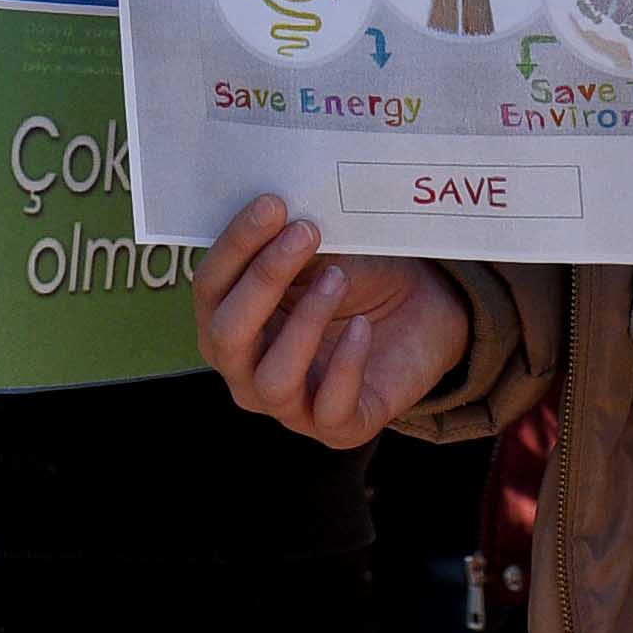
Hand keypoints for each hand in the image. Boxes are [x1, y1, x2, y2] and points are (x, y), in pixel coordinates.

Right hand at [192, 195, 470, 447]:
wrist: (420, 309)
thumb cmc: (356, 276)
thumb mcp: (322, 252)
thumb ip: (290, 241)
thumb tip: (277, 208)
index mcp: (230, 320)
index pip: (211, 288)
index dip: (235, 246)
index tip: (272, 203)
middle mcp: (247, 370)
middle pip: (228, 336)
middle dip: (263, 280)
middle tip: (305, 232)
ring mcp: (290, 406)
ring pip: (274, 378)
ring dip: (304, 322)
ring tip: (337, 278)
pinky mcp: (338, 428)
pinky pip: (330, 409)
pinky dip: (346, 366)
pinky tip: (362, 328)